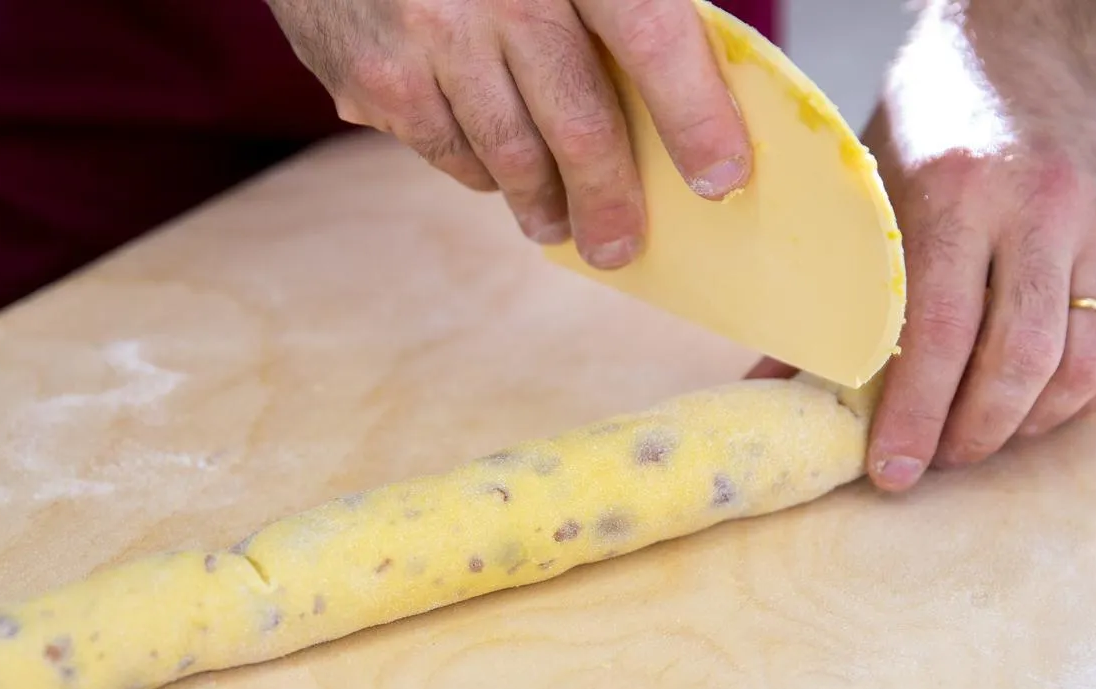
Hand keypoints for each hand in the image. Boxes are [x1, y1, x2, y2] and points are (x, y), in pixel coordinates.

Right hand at [265, 0, 752, 268]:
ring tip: (558, 226)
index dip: (693, 116)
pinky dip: (481, 170)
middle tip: (622, 244)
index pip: (650, 40)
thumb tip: (685, 81)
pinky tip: (496, 173)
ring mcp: (429, 37)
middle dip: (609, 199)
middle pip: (577, 123)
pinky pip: (448, 151)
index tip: (720, 176)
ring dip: (544, 205)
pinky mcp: (375, 78)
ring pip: (509, 155)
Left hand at [751, 0, 1095, 491]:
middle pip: (1021, 362)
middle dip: (975, 433)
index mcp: (957, 195)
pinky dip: (1089, 394)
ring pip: (1087, 364)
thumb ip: (834, 291)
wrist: (1026, 45)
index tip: (892, 471)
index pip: (939, 335)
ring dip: (1032, 423)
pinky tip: (1042, 404)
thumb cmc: (930, 124)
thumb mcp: (869, 192)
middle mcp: (1043, 208)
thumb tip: (775, 384)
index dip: (915, 417)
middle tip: (939, 460)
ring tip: (985, 436)